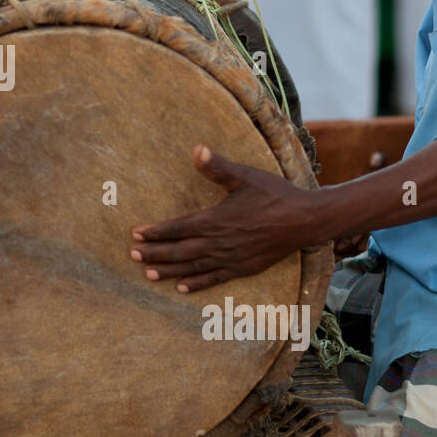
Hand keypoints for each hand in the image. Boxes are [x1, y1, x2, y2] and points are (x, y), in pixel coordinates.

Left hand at [130, 144, 317, 292]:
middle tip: (132, 256)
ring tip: (147, 274)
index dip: (155, 233)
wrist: (304, 220)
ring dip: (168, 271)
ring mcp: (230, 258)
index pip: (178, 228)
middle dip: (154, 253)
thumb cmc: (274, 194)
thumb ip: (217, 166)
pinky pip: (214, 278)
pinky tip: (181, 288)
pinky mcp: (242, 268)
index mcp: (215, 220)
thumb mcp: (244, 176)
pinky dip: (196, 284)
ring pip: (192, 268)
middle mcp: (219, 243)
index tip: (135, 235)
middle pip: (179, 251)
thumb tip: (197, 149)